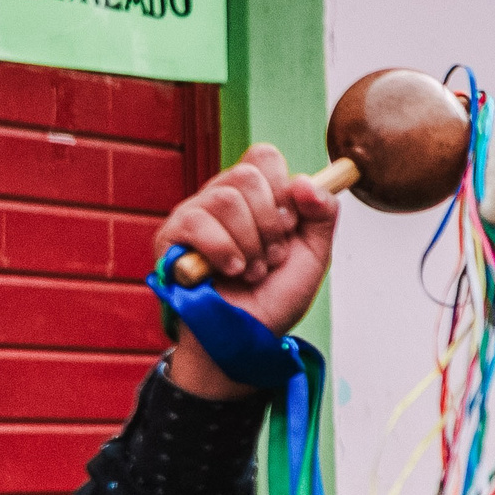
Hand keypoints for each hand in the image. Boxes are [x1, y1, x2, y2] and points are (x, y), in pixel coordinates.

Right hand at [154, 144, 338, 398]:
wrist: (249, 336)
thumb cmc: (274, 300)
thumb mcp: (314, 256)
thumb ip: (322, 214)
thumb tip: (306, 180)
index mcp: (255, 197)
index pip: (264, 158)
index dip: (283, 190)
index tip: (290, 226)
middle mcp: (223, 198)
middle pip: (248, 175)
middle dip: (270, 224)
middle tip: (270, 256)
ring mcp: (195, 214)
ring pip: (225, 198)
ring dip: (249, 244)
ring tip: (250, 271)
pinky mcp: (172, 236)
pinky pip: (198, 221)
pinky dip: (223, 251)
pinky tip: (230, 272)